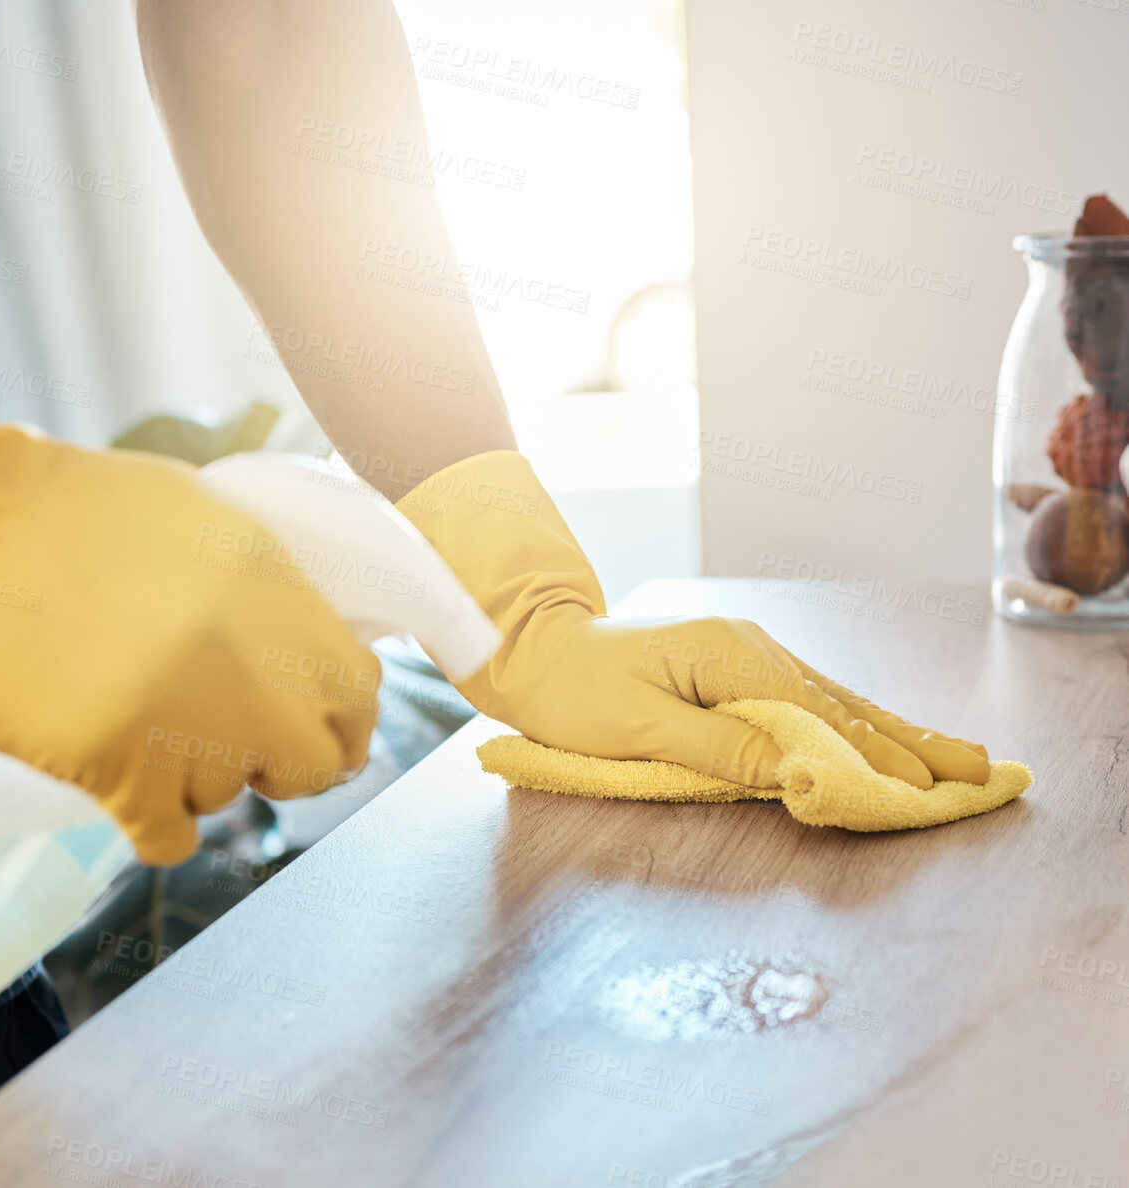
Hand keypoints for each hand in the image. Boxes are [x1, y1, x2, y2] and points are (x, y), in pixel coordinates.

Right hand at [0, 212, 377, 864]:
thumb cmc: (56, 507)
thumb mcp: (191, 512)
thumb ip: (257, 581)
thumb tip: (296, 640)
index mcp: (269, 585)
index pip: (357, 691)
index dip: (343, 722)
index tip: (319, 731)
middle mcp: (242, 658)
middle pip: (312, 764)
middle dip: (282, 766)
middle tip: (237, 748)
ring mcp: (180, 716)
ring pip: (226, 797)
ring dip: (196, 779)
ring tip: (143, 730)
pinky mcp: (112, 763)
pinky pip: (167, 836)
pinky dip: (151, 822)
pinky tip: (127, 787)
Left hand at [471, 609, 988, 788]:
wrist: (533, 649)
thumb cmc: (573, 694)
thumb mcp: (641, 729)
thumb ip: (722, 752)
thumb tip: (799, 772)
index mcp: (732, 659)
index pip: (821, 719)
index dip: (875, 760)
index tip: (927, 794)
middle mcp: (751, 649)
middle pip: (844, 706)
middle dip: (910, 745)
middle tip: (977, 775)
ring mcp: (746, 655)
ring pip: (834, 702)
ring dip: (892, 735)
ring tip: (953, 760)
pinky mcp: (734, 670)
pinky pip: (807, 701)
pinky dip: (852, 723)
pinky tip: (881, 737)